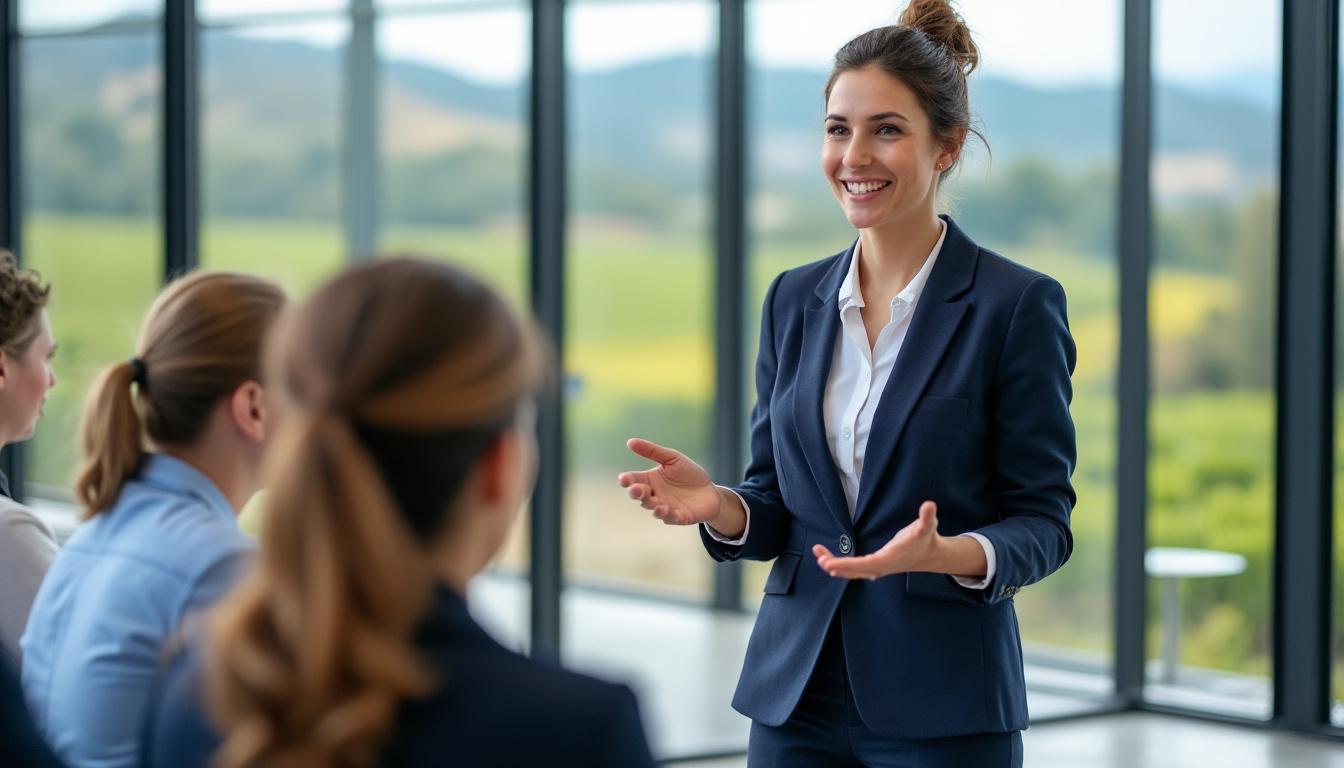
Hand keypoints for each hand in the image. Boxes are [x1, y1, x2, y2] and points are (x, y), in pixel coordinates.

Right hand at [617, 438, 723, 526]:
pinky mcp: (678, 517)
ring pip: (653, 508)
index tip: (623, 479)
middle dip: (637, 493)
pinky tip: (665, 509)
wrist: (710, 491)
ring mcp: (665, 507)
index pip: (634, 480)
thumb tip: (630, 442)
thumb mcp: (672, 458)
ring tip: (655, 501)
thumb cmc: (688, 474)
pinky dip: (667, 515)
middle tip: (636, 489)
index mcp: (650, 480)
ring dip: (652, 505)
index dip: (627, 480)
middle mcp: (654, 495)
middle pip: (640, 496)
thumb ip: (652, 451)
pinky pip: (670, 517)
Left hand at [813, 501, 942, 579]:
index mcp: (890, 559)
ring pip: (851, 570)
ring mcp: (876, 568)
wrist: (928, 554)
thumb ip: (927, 516)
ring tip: (817, 552)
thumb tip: (930, 505)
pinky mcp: (873, 566)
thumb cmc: (925, 538)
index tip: (831, 565)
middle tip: (821, 560)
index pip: (866, 564)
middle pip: (855, 570)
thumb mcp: (927, 526)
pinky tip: (826, 557)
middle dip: (837, 566)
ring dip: (834, 563)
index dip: (848, 565)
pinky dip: (839, 563)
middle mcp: (881, 567)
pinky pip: (853, 568)